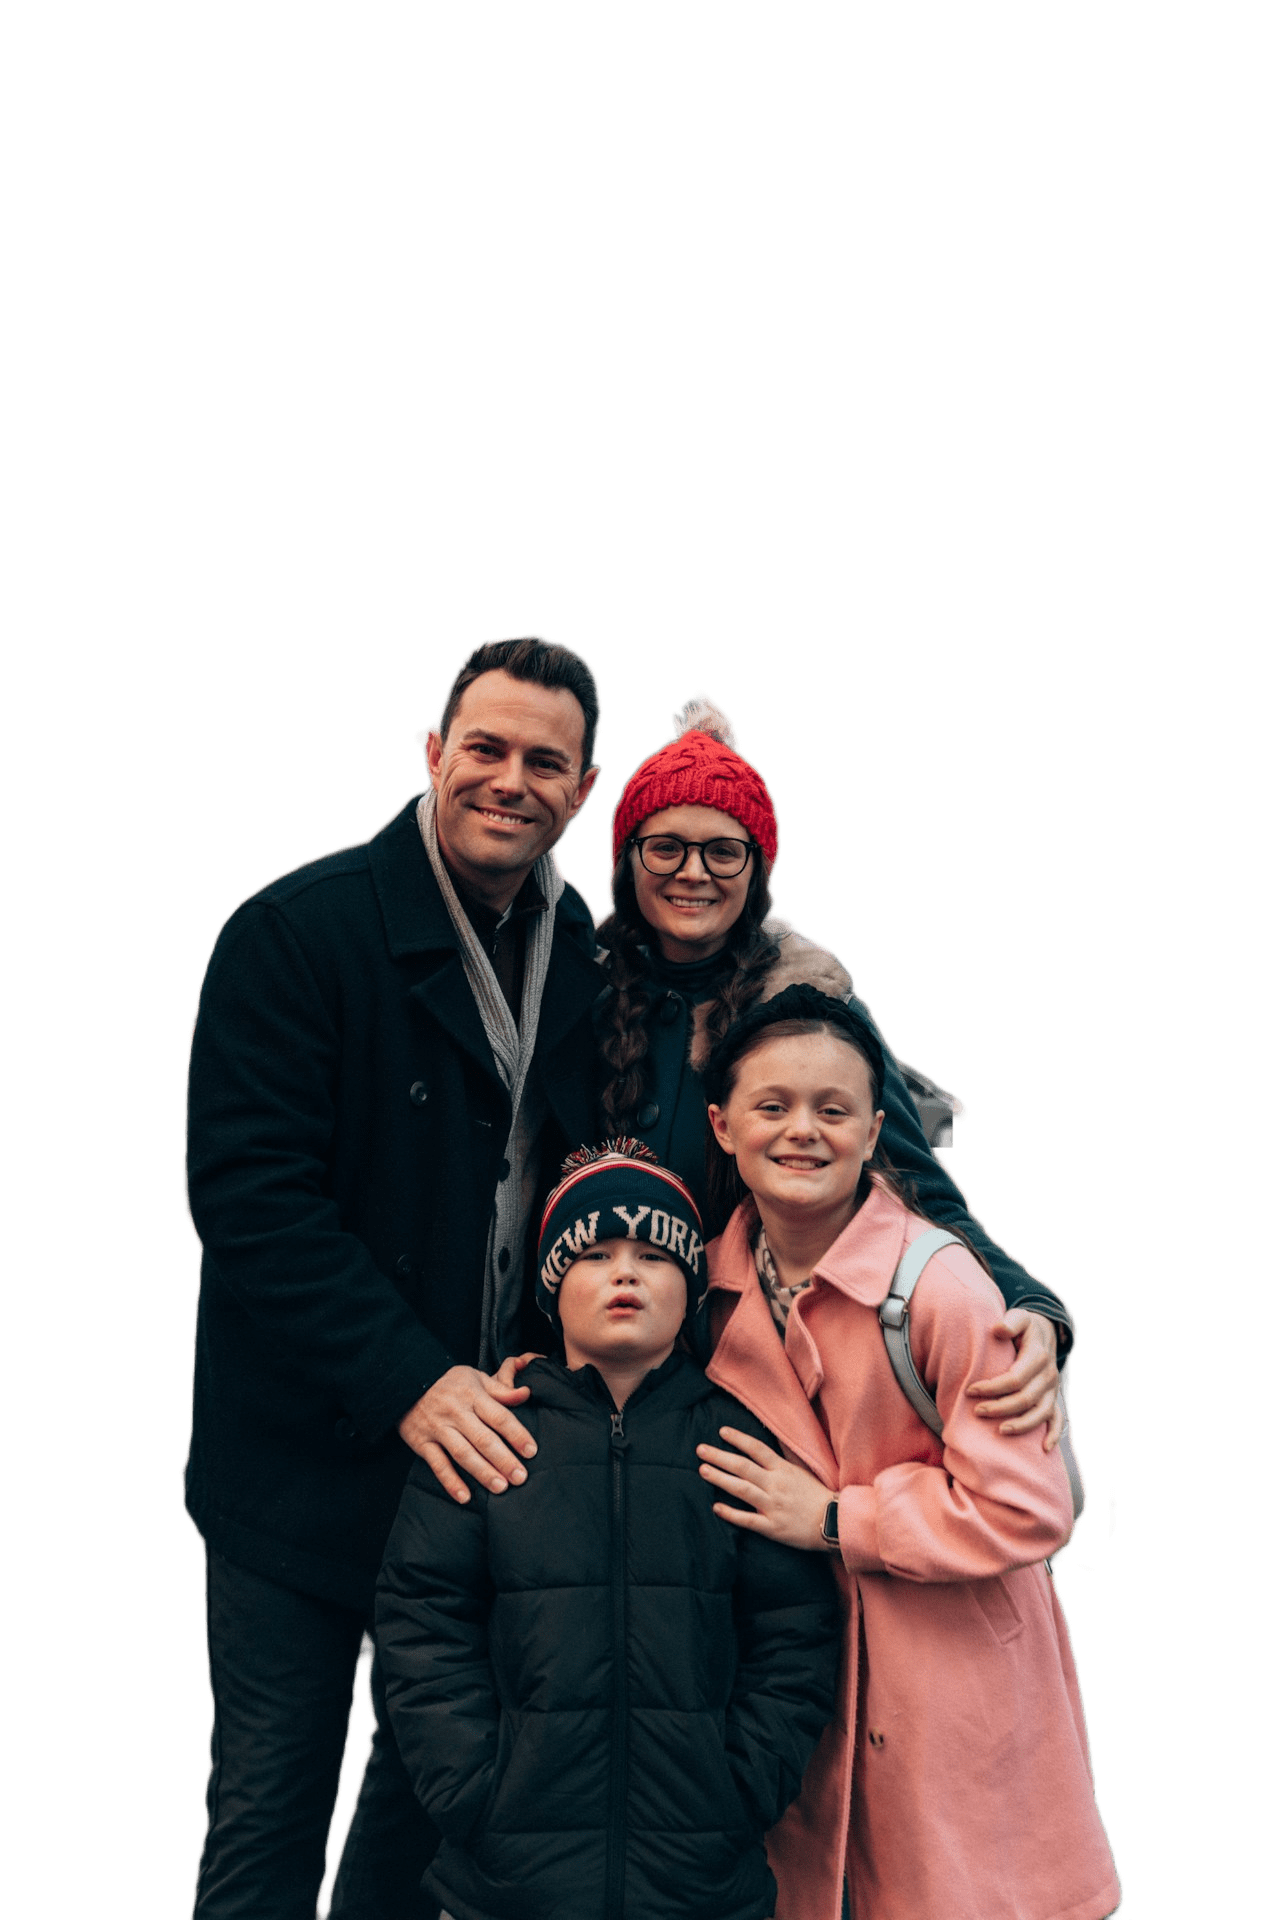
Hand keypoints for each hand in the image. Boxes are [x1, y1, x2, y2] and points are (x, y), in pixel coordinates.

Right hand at [398, 1353, 540, 1501]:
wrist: (405, 1384)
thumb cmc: (448, 1383)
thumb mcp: (475, 1378)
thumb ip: (501, 1390)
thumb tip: (526, 1393)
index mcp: (472, 1395)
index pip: (499, 1416)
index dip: (517, 1434)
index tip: (531, 1451)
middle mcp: (456, 1412)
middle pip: (483, 1439)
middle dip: (504, 1460)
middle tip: (520, 1477)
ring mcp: (438, 1428)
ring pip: (463, 1454)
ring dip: (482, 1472)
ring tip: (500, 1487)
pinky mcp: (422, 1442)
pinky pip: (438, 1465)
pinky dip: (451, 1482)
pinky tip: (465, 1497)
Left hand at [696, 1426, 830, 1550]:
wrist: (834, 1522)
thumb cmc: (817, 1494)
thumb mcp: (803, 1469)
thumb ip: (785, 1453)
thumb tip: (774, 1433)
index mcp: (783, 1469)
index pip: (757, 1449)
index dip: (738, 1439)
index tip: (721, 1431)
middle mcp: (776, 1484)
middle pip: (743, 1467)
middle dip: (720, 1456)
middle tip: (700, 1450)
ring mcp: (773, 1506)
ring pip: (742, 1490)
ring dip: (720, 1479)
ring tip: (703, 1470)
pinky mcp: (772, 1527)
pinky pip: (748, 1519)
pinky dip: (731, 1513)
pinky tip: (715, 1507)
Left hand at [967, 1310, 1063, 1447]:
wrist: (1046, 1332)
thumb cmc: (1025, 1327)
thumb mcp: (1019, 1317)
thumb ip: (1010, 1322)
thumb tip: (998, 1329)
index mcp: (1038, 1356)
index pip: (1015, 1378)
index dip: (993, 1387)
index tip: (970, 1390)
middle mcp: (1048, 1376)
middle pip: (1025, 1399)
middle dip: (1000, 1408)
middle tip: (977, 1411)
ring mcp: (1052, 1390)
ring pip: (1041, 1413)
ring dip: (1021, 1425)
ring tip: (1000, 1431)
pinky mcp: (1054, 1398)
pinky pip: (1058, 1419)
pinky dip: (1054, 1434)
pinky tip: (1044, 1448)